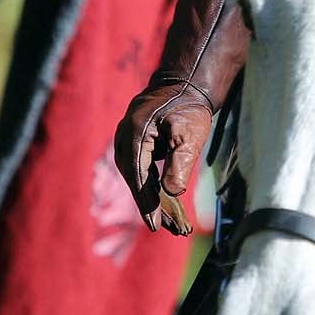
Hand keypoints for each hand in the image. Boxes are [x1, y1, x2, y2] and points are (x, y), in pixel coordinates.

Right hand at [114, 77, 215, 235]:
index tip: (155, 226)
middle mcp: (124, 137)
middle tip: (167, 229)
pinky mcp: (134, 144)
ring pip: (138, 177)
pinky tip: (165, 205)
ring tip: (172, 224)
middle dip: (151, 206)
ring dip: (153, 200)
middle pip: (135, 180)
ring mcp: (126, 139)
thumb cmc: (189, 109)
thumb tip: (172, 193)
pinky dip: (153, 187)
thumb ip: (180, 164)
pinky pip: (141, 170)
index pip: (138, 176)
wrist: (185, 85)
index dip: (146, 203)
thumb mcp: (190, 136)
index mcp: (135, 133)